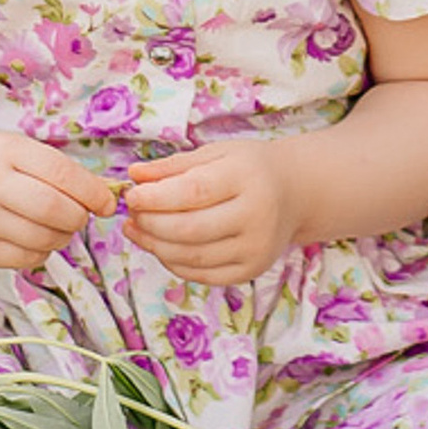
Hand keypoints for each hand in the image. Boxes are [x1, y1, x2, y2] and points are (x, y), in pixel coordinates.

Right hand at [0, 133, 116, 272]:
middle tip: (82, 216)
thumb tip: (105, 197)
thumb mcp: (17, 150)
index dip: (93, 192)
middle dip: (79, 217)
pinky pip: (27, 259)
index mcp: (7, 152)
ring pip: (43, 238)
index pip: (62, 174)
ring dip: (63, 236)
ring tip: (58, 226)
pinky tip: (36, 238)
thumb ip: (57, 169)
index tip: (107, 203)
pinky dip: (43, 252)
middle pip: (54, 209)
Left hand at [122, 140, 309, 287]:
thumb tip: (134, 175)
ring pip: (192, 256)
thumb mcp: (217, 154)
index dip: (156, 198)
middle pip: (190, 229)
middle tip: (132, 214)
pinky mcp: (251, 270)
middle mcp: (256, 216)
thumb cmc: (250, 168)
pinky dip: (173, 262)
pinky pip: (202, 274)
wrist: (296, 193)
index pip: (194, 192)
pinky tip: (160, 246)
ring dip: (155, 246)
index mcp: (247, 178)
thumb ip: (174, 166)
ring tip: (137, 229)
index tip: (131, 195)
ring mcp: (255, 248)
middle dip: (151, 224)